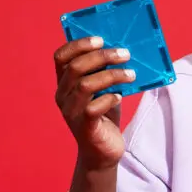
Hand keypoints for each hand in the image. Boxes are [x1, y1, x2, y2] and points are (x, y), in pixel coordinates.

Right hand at [54, 36, 135, 169]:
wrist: (104, 151)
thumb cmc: (105, 115)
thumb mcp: (104, 89)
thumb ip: (105, 72)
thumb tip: (122, 49)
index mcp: (64, 83)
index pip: (61, 57)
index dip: (78, 45)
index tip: (100, 39)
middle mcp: (63, 96)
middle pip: (76, 68)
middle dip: (102, 57)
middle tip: (125, 54)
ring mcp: (71, 112)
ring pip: (86, 85)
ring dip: (111, 75)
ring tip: (131, 74)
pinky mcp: (85, 127)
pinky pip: (94, 108)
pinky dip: (109, 98)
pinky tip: (121, 96)